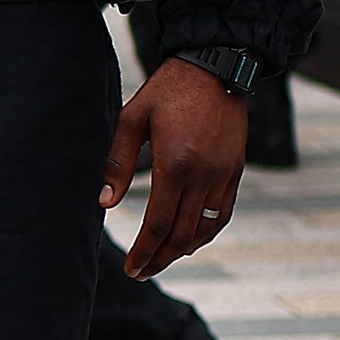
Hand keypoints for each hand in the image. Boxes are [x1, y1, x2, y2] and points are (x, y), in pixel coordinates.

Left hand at [103, 59, 249, 279]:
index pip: (158, 223)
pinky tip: (191, 241)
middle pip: (182, 234)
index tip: (131, 269)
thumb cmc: (167, 90)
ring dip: (183, 250)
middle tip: (141, 273)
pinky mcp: (236, 169)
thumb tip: (103, 203)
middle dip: (160, 258)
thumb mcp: (132, 119)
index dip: (144, 251)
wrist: (216, 66)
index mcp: (176, 164)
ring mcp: (224, 174)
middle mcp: (204, 174)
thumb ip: (117, 163)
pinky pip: (225, 212)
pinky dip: (207, 232)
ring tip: (161, 260)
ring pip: (206, 228)